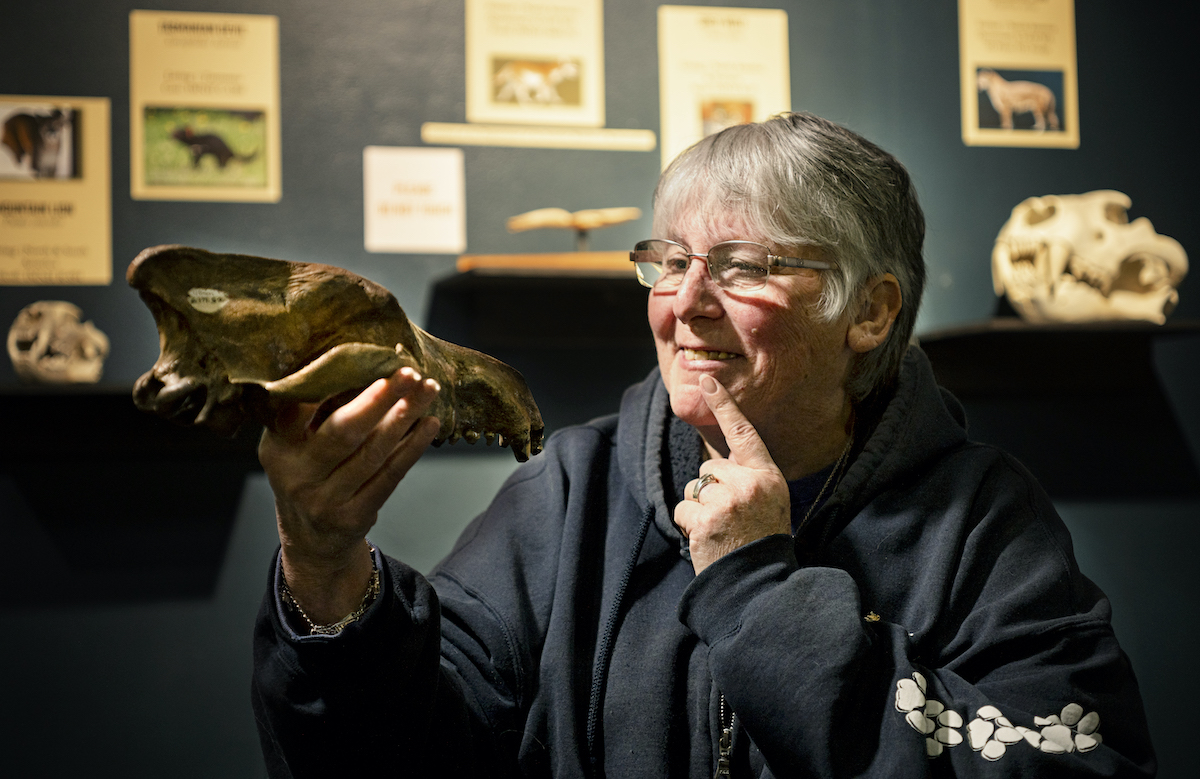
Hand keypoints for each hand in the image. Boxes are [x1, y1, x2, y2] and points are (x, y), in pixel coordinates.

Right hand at [259, 367, 441, 621]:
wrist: (309, 539)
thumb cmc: (308, 473)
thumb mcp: (292, 444)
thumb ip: (313, 411)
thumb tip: (363, 361)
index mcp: (277, 446)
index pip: (300, 407)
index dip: (332, 381)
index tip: (365, 356)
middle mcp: (297, 474)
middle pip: (343, 431)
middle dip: (379, 399)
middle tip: (408, 372)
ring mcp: (325, 499)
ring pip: (373, 453)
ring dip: (405, 418)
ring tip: (427, 391)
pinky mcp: (353, 516)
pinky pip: (389, 477)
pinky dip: (412, 448)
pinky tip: (429, 424)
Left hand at [674, 375, 789, 574]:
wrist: (758, 583)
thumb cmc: (761, 541)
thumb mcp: (769, 502)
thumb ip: (747, 478)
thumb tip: (712, 465)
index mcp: (768, 476)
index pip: (743, 433)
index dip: (724, 405)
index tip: (707, 381)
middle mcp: (750, 483)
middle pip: (710, 469)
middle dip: (712, 491)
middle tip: (731, 519)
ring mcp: (728, 501)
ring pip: (694, 488)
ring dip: (699, 509)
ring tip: (721, 530)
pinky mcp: (706, 519)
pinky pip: (683, 509)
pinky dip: (689, 525)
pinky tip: (708, 539)